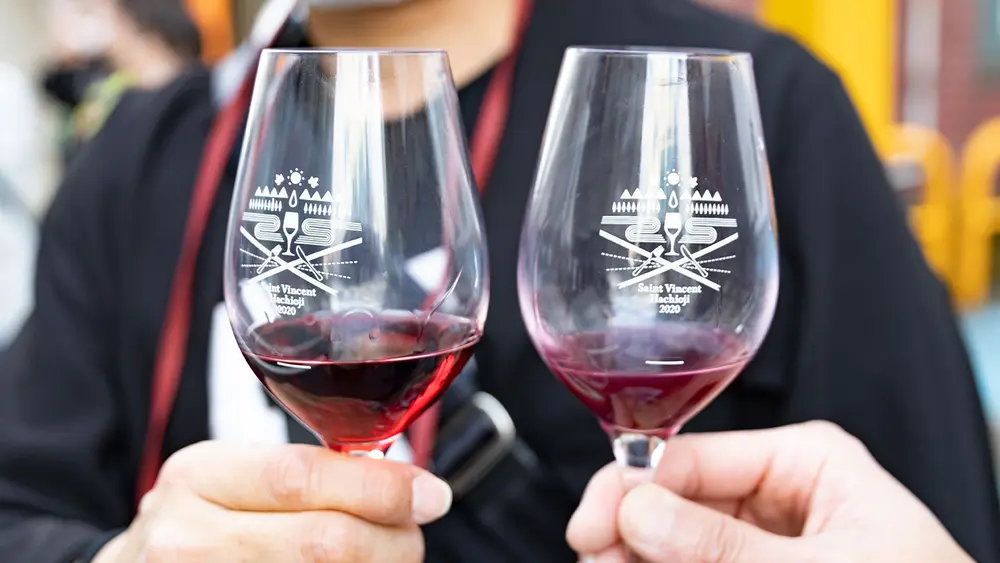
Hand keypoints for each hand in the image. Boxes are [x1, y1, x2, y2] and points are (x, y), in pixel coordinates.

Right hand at [94, 441, 451, 561]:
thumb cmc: (196, 525)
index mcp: (198, 475)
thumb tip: (407, 487)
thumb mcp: (230, 481)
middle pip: (321, 542)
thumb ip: (304, 475)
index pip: (301, 475)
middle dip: (391, 542)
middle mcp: (185, 537)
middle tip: (413, 539)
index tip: (430, 495)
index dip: (379, 488)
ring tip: (387, 559)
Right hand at [567, 421, 972, 562]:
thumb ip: (723, 546)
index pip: (694, 458)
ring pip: (674, 540)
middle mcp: (777, 494)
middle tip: (593, 559)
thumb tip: (638, 510)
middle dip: (629, 529)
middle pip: (675, 501)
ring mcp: (762, 540)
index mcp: (805, 461)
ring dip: (636, 556)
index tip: (592, 526)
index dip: (632, 486)